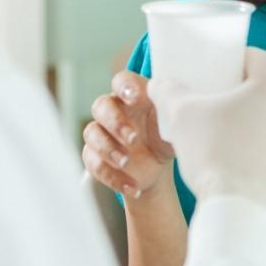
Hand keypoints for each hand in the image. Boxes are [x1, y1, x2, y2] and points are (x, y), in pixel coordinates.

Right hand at [82, 71, 174, 198]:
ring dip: (108, 149)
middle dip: (115, 122)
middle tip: (133, 138)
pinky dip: (113, 177)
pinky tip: (133, 186)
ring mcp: (102, 132)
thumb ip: (171, 108)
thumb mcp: (174, 122)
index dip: (125, 86)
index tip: (135, 98)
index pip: (121, 80)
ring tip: (127, 163)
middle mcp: (114, 110)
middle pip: (101, 105)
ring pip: (91, 133)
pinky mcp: (95, 156)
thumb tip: (174, 99)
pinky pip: (94, 164)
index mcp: (134, 95)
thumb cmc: (166, 135)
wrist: (159, 167)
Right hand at [148, 47, 265, 229]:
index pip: (259, 57)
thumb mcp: (181, 116)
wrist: (241, 214)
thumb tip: (160, 84)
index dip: (237, 59)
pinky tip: (234, 162)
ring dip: (251, 122)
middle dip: (240, 93)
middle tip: (215, 101)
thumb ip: (169, 92)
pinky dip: (259, 149)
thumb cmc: (215, 156)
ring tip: (221, 134)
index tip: (219, 68)